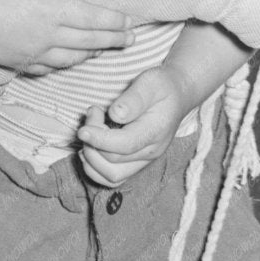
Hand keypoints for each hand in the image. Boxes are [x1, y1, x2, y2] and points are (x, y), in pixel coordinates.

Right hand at [0, 0, 132, 74]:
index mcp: (49, 10)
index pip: (91, 18)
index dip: (113, 21)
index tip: (129, 21)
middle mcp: (47, 34)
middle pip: (89, 41)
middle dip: (113, 40)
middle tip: (130, 40)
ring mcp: (34, 52)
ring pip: (72, 58)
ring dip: (92, 54)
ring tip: (105, 50)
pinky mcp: (21, 63)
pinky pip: (50, 68)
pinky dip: (65, 65)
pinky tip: (70, 61)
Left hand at [78, 66, 189, 185]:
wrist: (176, 95)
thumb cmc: (161, 86)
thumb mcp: (150, 82)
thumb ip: (133, 98)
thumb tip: (115, 114)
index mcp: (155, 132)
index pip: (124, 145)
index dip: (100, 139)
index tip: (83, 129)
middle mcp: (150, 152)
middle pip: (112, 161)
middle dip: (93, 139)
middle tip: (93, 112)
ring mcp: (143, 161)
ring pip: (110, 176)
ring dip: (91, 157)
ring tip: (90, 131)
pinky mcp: (135, 164)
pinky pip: (111, 178)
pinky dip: (94, 167)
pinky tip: (91, 146)